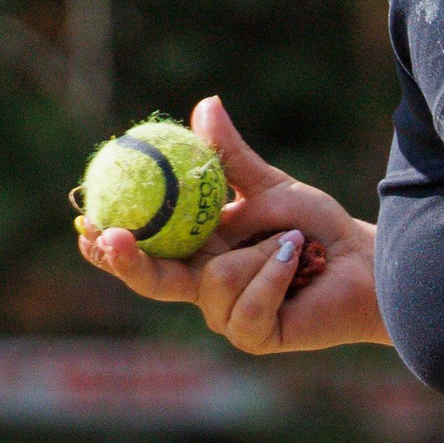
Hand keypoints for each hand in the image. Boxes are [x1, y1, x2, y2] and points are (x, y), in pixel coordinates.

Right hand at [76, 94, 385, 351]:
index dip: (109, 244)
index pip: (143, 253)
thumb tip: (204, 106)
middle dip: (128, 262)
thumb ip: (229, 157)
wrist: (359, 262)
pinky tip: (295, 262)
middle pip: (153, 281)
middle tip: (114, 237)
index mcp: (197, 255)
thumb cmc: (313, 225)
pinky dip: (274, 274)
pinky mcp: (257, 336)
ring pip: (214, 284)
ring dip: (256, 254)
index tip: (84, 223)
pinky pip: (250, 303)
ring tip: (289, 242)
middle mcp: (205, 291)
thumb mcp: (266, 184)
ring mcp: (228, 318)